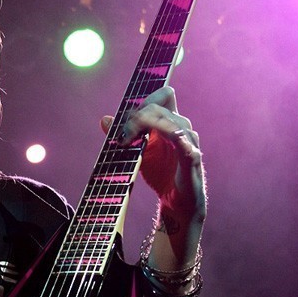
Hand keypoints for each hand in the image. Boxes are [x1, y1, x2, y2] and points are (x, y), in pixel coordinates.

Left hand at [101, 86, 204, 217]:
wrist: (176, 201)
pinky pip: (187, 146)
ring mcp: (189, 143)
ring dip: (149, 126)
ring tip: (130, 137)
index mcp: (169, 122)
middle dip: (138, 116)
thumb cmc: (160, 173)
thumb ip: (123, 134)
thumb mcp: (137, 152)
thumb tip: (105, 119)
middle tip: (123, 135)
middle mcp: (181, 127)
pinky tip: (171, 139)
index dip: (145, 99)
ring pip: (173, 123)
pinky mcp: (192, 161)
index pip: (164, 95)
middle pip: (160, 107)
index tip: (126, 115)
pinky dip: (178, 140)